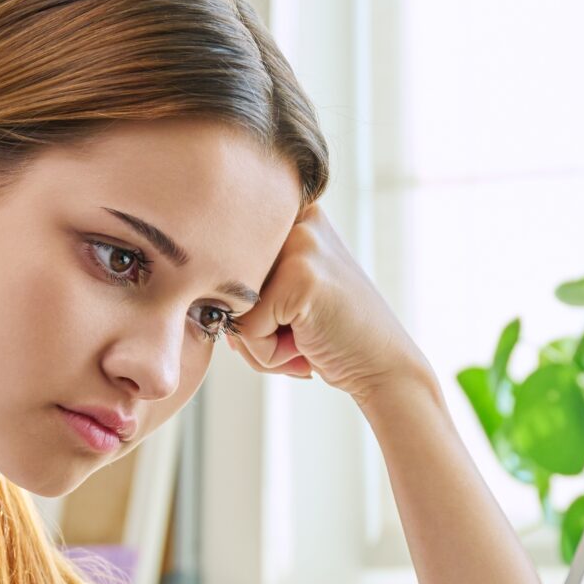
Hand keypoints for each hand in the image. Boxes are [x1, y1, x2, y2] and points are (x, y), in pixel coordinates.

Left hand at [230, 202, 430, 405]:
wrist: (385, 367)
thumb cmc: (327, 337)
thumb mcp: (283, 293)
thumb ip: (242, 281)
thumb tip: (197, 295)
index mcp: (291, 215)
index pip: (223, 261)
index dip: (243, 303)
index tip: (287, 317)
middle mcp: (297, 218)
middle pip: (225, 281)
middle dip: (250, 325)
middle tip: (297, 336)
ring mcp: (301, 243)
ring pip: (231, 305)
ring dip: (258, 342)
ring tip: (303, 340)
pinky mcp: (300, 276)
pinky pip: (247, 329)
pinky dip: (269, 355)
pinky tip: (308, 349)